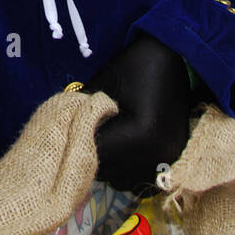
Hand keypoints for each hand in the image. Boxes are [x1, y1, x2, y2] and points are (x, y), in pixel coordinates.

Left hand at [84, 33, 190, 190]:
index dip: (80, 142)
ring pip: (124, 180)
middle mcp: (159, 153)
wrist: (173, 55)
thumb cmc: (134, 65)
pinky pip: (141, 177)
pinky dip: (128, 167)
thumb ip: (82, 115)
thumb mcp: (102, 85)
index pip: (96, 155)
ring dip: (111, 165)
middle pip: (110, 172)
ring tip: (108, 139)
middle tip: (89, 133)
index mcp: (142, 134)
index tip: (72, 130)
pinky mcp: (174, 159)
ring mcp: (170, 159)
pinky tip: (124, 147)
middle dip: (94, 155)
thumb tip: (60, 137)